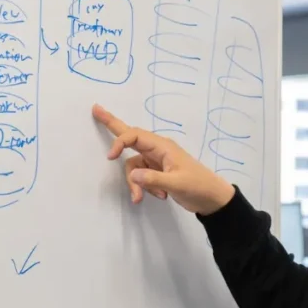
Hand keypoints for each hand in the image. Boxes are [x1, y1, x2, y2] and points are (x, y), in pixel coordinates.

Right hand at [92, 104, 234, 214]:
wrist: (211, 199)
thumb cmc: (198, 186)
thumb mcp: (176, 183)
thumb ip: (153, 179)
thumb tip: (132, 174)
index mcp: (163, 146)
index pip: (134, 136)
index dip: (119, 143)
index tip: (111, 157)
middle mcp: (157, 150)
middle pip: (130, 136)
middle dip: (112, 124)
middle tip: (95, 109)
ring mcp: (155, 162)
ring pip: (133, 167)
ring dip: (137, 184)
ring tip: (147, 197)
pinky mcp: (156, 173)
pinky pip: (141, 178)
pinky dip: (145, 188)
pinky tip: (161, 196)